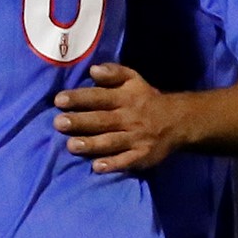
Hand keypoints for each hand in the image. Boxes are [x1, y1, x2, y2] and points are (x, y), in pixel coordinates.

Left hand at [52, 62, 186, 173]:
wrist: (177, 121)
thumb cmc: (145, 99)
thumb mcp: (133, 79)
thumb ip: (113, 73)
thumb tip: (93, 69)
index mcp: (125, 98)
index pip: (100, 97)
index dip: (80, 98)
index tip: (59, 100)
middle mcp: (130, 118)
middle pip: (102, 120)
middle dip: (80, 122)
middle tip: (59, 123)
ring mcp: (136, 138)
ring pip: (112, 141)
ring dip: (92, 144)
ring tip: (72, 145)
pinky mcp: (143, 156)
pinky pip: (127, 161)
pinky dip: (113, 164)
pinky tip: (97, 167)